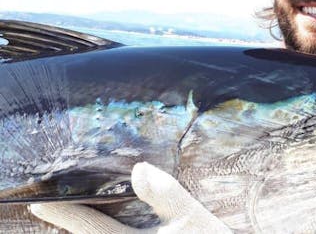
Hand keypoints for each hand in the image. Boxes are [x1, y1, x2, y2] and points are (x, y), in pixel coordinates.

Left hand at [30, 162, 231, 233]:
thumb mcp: (196, 222)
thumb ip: (168, 196)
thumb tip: (138, 169)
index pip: (88, 226)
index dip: (61, 213)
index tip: (37, 202)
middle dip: (73, 220)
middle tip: (59, 201)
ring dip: (92, 225)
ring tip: (87, 207)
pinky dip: (111, 230)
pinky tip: (121, 219)